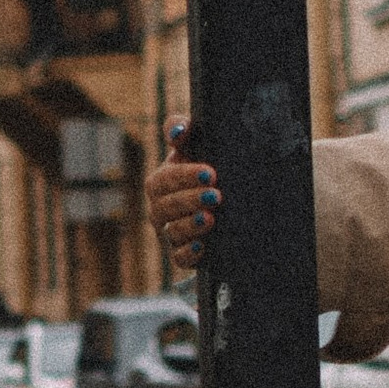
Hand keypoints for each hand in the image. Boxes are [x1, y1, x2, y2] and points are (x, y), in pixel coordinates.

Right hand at [146, 119, 218, 271]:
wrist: (227, 205)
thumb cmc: (206, 168)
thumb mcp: (195, 145)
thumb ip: (183, 129)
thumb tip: (179, 131)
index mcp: (162, 182)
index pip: (165, 179)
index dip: (185, 176)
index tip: (211, 173)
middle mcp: (161, 208)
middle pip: (165, 206)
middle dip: (189, 200)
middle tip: (216, 195)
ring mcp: (169, 233)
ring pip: (171, 231)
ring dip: (189, 225)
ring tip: (210, 218)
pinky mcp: (182, 254)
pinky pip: (178, 258)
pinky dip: (188, 253)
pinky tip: (202, 246)